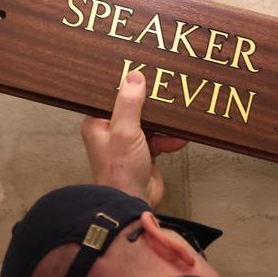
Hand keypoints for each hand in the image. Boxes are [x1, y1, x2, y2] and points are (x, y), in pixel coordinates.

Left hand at [80, 70, 187, 206]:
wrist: (132, 204)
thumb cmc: (120, 171)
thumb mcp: (125, 131)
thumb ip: (130, 103)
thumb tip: (135, 76)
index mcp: (98, 122)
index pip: (112, 95)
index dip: (126, 85)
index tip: (143, 72)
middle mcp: (111, 131)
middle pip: (134, 107)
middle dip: (151, 103)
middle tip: (166, 90)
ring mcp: (129, 142)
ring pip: (150, 122)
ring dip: (164, 122)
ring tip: (177, 116)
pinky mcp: (144, 153)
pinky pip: (160, 138)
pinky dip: (170, 138)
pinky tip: (179, 138)